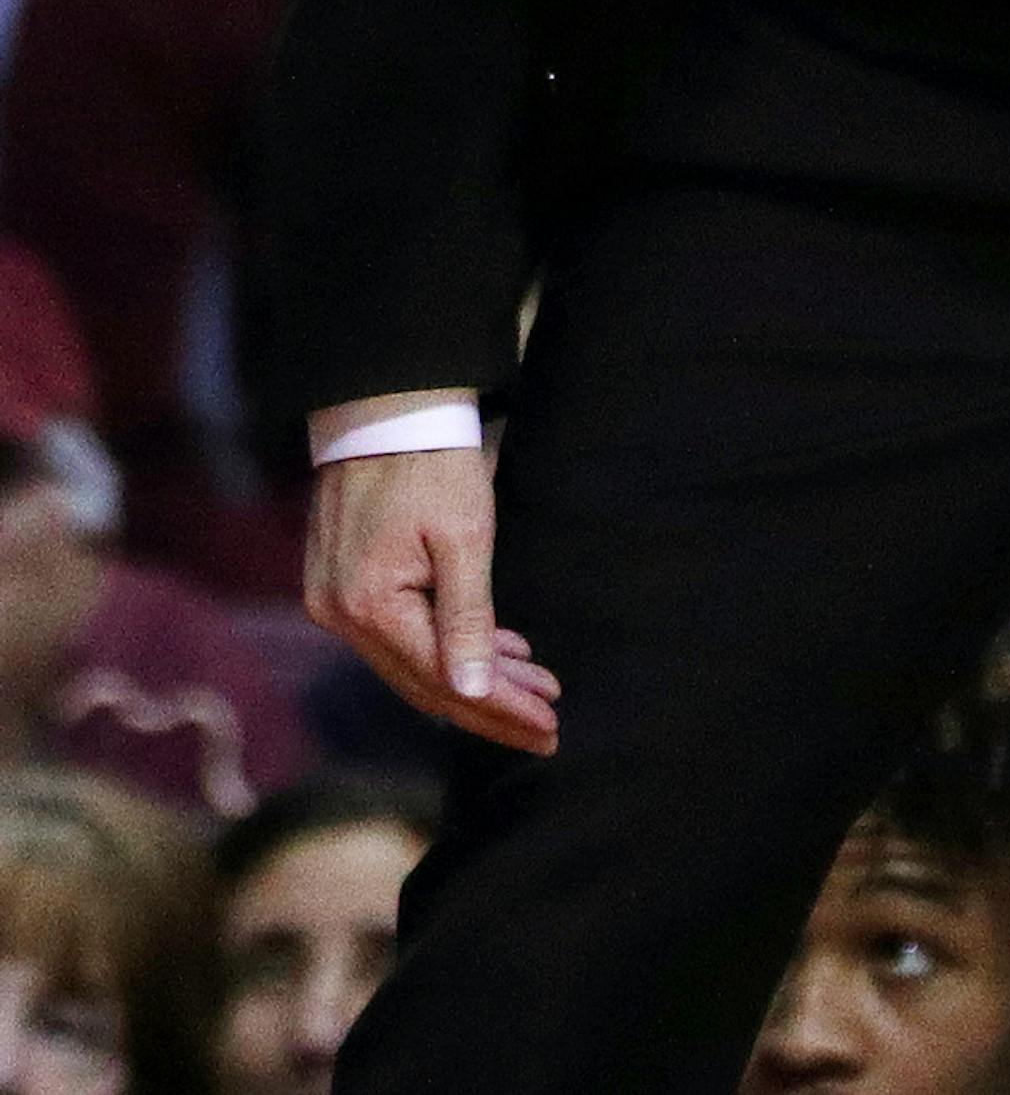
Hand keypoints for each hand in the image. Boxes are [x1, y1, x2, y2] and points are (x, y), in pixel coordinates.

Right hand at [305, 448, 558, 754]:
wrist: (386, 407)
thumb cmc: (432, 462)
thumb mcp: (464, 535)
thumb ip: (468, 618)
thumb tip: (471, 692)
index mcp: (368, 606)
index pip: (442, 681)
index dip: (499, 708)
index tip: (547, 728)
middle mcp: (340, 616)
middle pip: (425, 683)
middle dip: (492, 705)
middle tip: (548, 726)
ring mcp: (335, 602)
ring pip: (415, 662)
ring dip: (475, 680)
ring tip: (535, 691)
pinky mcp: (342, 585)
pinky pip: (401, 635)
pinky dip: (448, 648)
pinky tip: (496, 655)